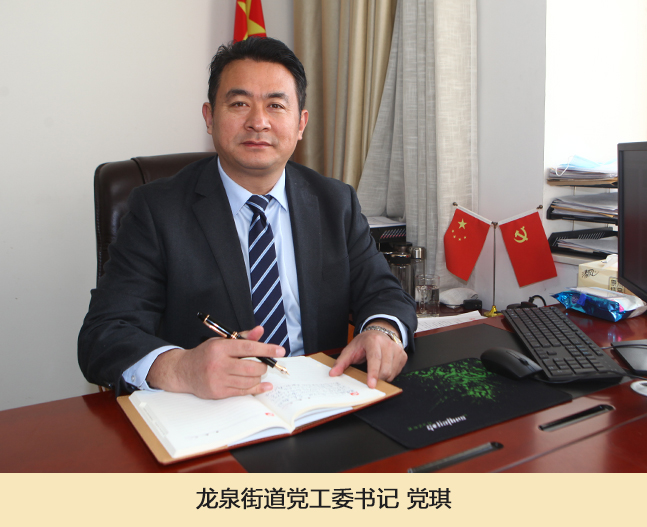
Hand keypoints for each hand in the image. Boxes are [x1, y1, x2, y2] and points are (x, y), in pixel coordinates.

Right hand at [146, 326, 285, 398]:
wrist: (184, 371)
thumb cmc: (206, 354)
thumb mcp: (222, 341)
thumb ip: (243, 337)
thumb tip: (261, 331)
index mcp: (220, 347)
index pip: (248, 347)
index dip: (267, 349)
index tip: (280, 351)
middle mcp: (218, 364)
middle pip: (251, 367)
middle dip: (263, 366)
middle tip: (265, 364)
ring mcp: (218, 380)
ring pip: (249, 381)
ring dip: (258, 377)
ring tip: (257, 372)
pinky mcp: (218, 392)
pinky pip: (243, 392)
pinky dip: (256, 388)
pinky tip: (263, 385)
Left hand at [329, 321, 406, 388]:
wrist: (378, 333)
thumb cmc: (364, 343)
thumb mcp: (350, 349)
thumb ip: (341, 362)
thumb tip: (333, 373)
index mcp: (373, 341)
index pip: (374, 359)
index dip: (373, 373)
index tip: (371, 385)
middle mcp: (387, 344)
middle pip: (385, 369)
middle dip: (377, 378)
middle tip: (369, 378)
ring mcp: (397, 349)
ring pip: (391, 372)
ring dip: (383, 377)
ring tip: (376, 370)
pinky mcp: (403, 355)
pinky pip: (397, 372)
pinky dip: (389, 375)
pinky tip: (383, 367)